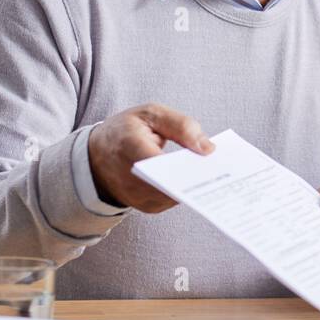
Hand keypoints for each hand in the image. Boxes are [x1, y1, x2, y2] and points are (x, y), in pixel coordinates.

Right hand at [86, 103, 213, 211]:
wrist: (97, 154)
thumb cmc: (127, 129)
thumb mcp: (152, 114)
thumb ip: (181, 125)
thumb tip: (208, 148)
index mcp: (127, 146)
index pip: (156, 161)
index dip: (183, 164)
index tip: (208, 160)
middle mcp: (128, 177)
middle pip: (169, 184)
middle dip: (195, 177)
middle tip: (221, 169)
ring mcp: (135, 196)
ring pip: (173, 196)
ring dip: (193, 186)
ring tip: (214, 173)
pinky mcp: (145, 206)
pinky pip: (171, 201)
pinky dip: (186, 191)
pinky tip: (199, 180)